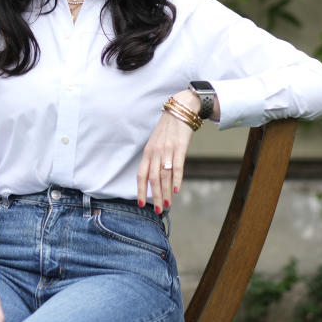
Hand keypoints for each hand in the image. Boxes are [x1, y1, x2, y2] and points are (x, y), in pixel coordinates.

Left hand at [136, 90, 198, 212]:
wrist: (180, 109)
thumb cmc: (168, 128)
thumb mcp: (156, 142)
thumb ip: (154, 158)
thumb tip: (155, 177)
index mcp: (148, 152)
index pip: (141, 174)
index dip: (140, 190)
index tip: (141, 203)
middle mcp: (155, 152)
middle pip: (153, 179)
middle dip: (155, 197)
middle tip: (157, 211)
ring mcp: (167, 150)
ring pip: (165, 176)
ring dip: (166, 192)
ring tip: (167, 206)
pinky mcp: (180, 147)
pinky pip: (177, 166)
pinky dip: (176, 179)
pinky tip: (176, 190)